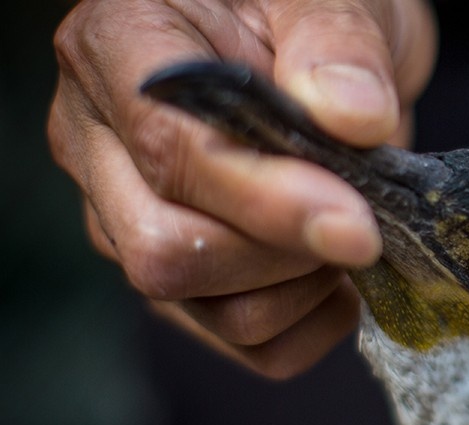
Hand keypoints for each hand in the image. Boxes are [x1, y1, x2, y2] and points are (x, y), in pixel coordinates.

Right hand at [48, 0, 436, 376]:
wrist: (324, 55)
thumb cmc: (308, 7)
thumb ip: (337, 44)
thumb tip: (352, 117)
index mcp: (119, 50)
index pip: (168, 150)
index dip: (266, 200)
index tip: (355, 221)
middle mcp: (103, 144)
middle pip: (167, 250)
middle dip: (284, 250)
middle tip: (360, 214)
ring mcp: (132, 219)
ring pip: (203, 306)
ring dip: (301, 288)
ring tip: (349, 227)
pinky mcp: (184, 278)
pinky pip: (245, 342)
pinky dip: (310, 325)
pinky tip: (339, 275)